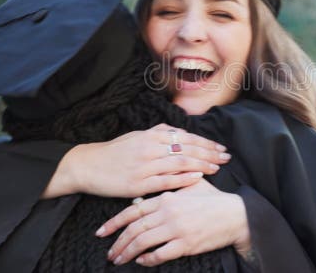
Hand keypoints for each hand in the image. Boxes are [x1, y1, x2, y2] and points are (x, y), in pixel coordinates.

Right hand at [42, 123, 230, 197]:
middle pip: (188, 149)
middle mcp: (150, 148)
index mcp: (151, 135)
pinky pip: (165, 181)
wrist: (88, 166)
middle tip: (226, 158)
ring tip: (217, 168)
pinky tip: (197, 178)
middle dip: (210, 153)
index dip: (206, 143)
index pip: (186, 137)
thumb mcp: (137, 135)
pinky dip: (183, 178)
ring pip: (180, 163)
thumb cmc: (115, 151)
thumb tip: (179, 130)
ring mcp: (145, 166)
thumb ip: (159, 132)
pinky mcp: (138, 184)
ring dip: (202, 165)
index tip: (221, 148)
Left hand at [97, 179, 251, 266]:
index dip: (114, 223)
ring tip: (120, 260)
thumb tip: (145, 197)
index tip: (102, 232)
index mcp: (166, 197)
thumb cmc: (213, 199)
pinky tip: (142, 261)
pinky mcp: (186, 244)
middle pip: (134, 229)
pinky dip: (147, 259)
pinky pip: (159, 254)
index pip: (132, 211)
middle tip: (110, 253)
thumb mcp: (190, 186)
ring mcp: (176, 229)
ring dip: (127, 253)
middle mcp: (168, 212)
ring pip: (142, 242)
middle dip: (118, 243)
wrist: (236, 215)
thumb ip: (167, 188)